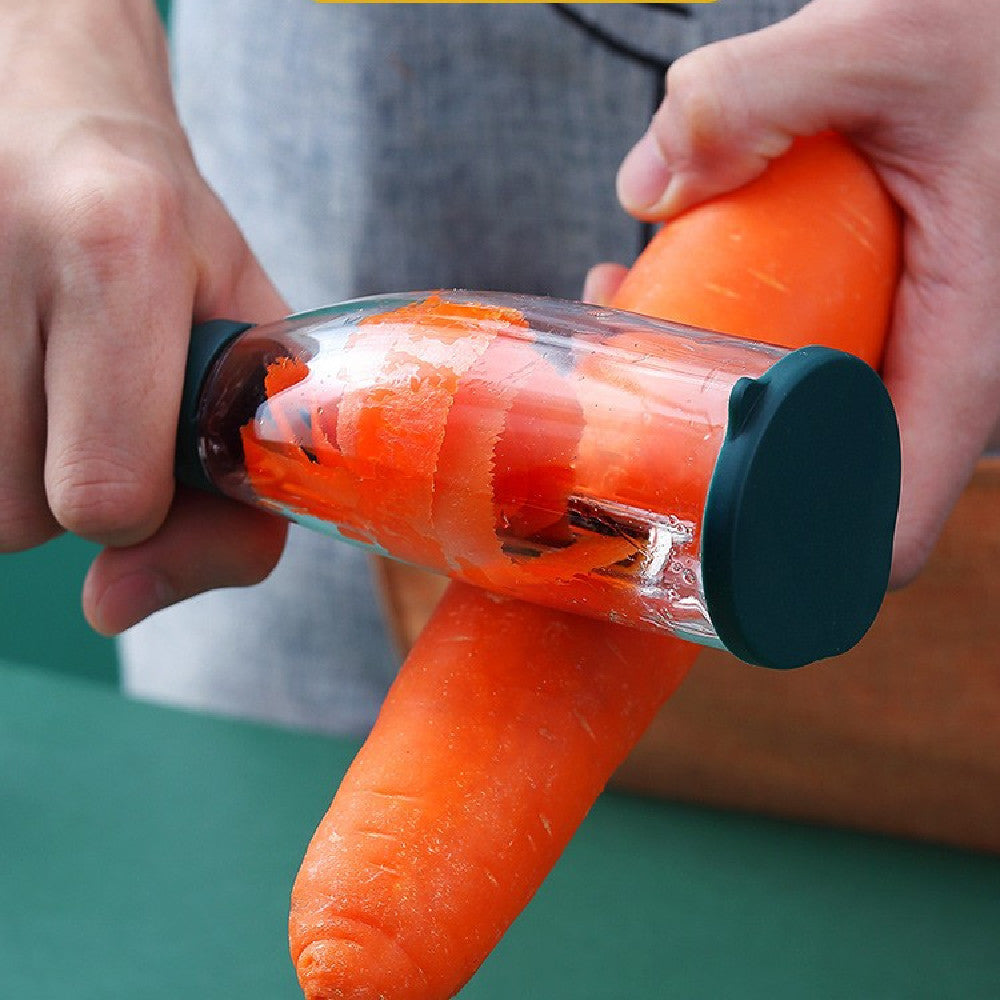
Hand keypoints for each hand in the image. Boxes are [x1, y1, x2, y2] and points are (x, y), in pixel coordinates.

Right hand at [0, 0, 287, 632]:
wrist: (45, 107)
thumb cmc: (170, 236)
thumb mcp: (248, 348)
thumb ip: (231, 505)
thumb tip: (113, 611)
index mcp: (119, 249)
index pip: (109, 498)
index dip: (142, 505)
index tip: (153, 441)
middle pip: (20, 518)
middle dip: (71, 485)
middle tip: (87, 384)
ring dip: (14, 466)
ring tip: (40, 360)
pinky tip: (3, 358)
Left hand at [608, 0, 999, 586]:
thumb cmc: (990, 33)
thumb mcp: (886, 40)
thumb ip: (758, 95)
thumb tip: (643, 188)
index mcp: (963, 345)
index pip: (894, 522)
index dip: (803, 570)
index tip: (706, 561)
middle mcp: (935, 364)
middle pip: (815, 481)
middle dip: (713, 471)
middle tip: (622, 416)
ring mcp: (900, 339)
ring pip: (792, 414)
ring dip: (697, 394)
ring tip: (616, 319)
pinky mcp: (872, 304)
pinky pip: (791, 348)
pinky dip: (721, 334)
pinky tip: (654, 274)